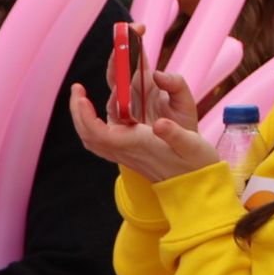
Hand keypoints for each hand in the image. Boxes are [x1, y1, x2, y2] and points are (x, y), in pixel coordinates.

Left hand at [70, 76, 219, 182]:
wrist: (195, 186)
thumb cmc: (195, 163)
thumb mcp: (191, 145)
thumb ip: (174, 134)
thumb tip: (160, 123)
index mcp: (137, 144)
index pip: (99, 132)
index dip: (86, 115)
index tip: (82, 96)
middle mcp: (126, 150)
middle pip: (88, 134)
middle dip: (78, 111)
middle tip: (77, 88)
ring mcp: (125, 153)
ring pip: (92, 138)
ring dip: (82, 117)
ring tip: (82, 98)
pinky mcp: (129, 153)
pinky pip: (101, 140)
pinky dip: (92, 125)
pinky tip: (98, 115)